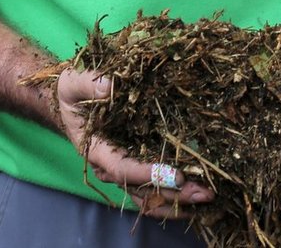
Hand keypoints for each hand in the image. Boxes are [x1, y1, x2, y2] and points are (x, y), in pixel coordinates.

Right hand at [56, 68, 214, 218]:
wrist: (73, 101)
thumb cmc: (73, 92)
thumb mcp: (72, 82)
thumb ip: (88, 83)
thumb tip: (111, 86)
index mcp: (96, 149)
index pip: (122, 168)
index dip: (148, 174)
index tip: (177, 175)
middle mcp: (112, 166)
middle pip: (142, 190)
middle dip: (174, 193)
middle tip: (204, 193)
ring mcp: (126, 168)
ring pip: (151, 195)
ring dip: (179, 198)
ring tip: (208, 196)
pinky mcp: (138, 163)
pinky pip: (155, 187)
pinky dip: (176, 192)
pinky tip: (199, 192)